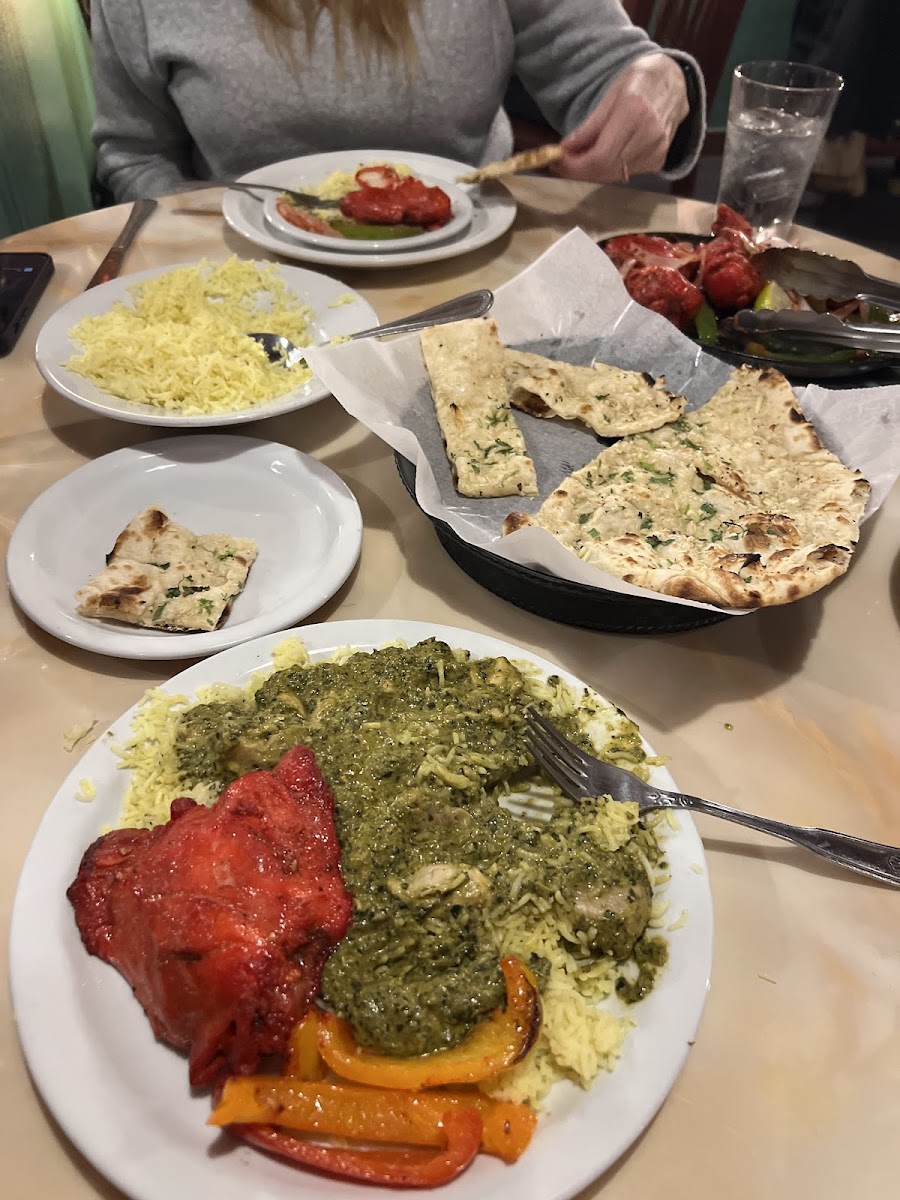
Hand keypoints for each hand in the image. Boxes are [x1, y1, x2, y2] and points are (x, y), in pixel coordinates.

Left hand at [556, 53, 689, 183]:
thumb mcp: (611, 94)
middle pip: (606, 169)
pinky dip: (609, 169)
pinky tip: (602, 157)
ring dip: (592, 172)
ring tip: (578, 159)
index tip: (557, 161)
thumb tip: (565, 149)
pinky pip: (626, 174)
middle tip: (562, 163)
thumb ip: (589, 125)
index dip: (576, 166)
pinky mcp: (659, 161)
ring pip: (615, 175)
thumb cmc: (639, 83)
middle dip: (580, 171)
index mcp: (635, 112)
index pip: (600, 155)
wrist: (674, 83)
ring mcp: (657, 151)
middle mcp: (649, 135)